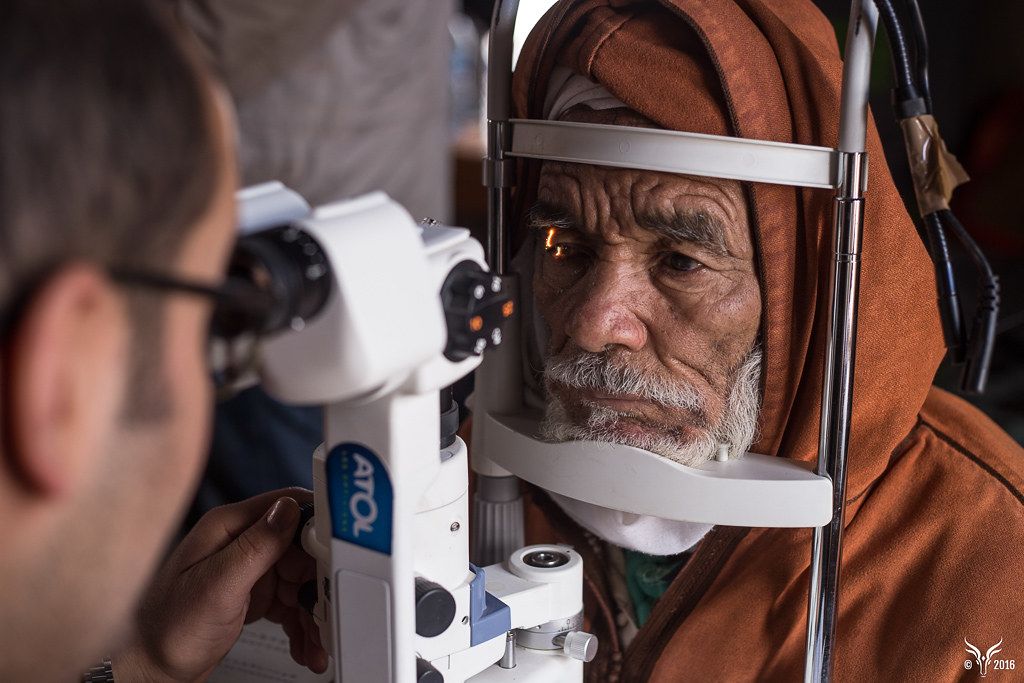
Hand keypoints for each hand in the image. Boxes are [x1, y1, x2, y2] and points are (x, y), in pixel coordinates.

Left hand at [114, 488, 328, 680]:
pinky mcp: (252, 593)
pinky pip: (290, 602)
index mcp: (229, 527)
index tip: (341, 552)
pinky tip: (305, 643)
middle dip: (319, 582)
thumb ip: (256, 545)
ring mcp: (247, 569)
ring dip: (313, 610)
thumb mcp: (217, 586)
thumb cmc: (165, 630)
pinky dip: (302, 623)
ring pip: (300, 579)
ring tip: (317, 640)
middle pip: (302, 548)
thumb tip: (289, 508)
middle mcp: (240, 543)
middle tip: (329, 608)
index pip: (289, 508)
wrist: (145, 669)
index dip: (320, 529)